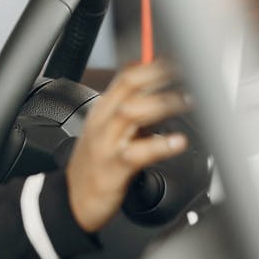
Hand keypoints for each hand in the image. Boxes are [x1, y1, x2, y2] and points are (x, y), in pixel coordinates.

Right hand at [65, 60, 189, 232]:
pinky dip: (160, 145)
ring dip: (161, 103)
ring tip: (185, 100)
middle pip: (128, 87)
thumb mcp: (109, 131)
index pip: (125, 76)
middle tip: (185, 71)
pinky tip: (177, 141)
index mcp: (103, 110)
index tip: (175, 60)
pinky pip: (137, 152)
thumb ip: (131, 111)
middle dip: (158, 74)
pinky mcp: (114, 168)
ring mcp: (107, 144)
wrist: (73, 199)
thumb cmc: (95, 164)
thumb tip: (159, 91)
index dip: (152, 65)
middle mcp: (103, 122)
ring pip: (131, 113)